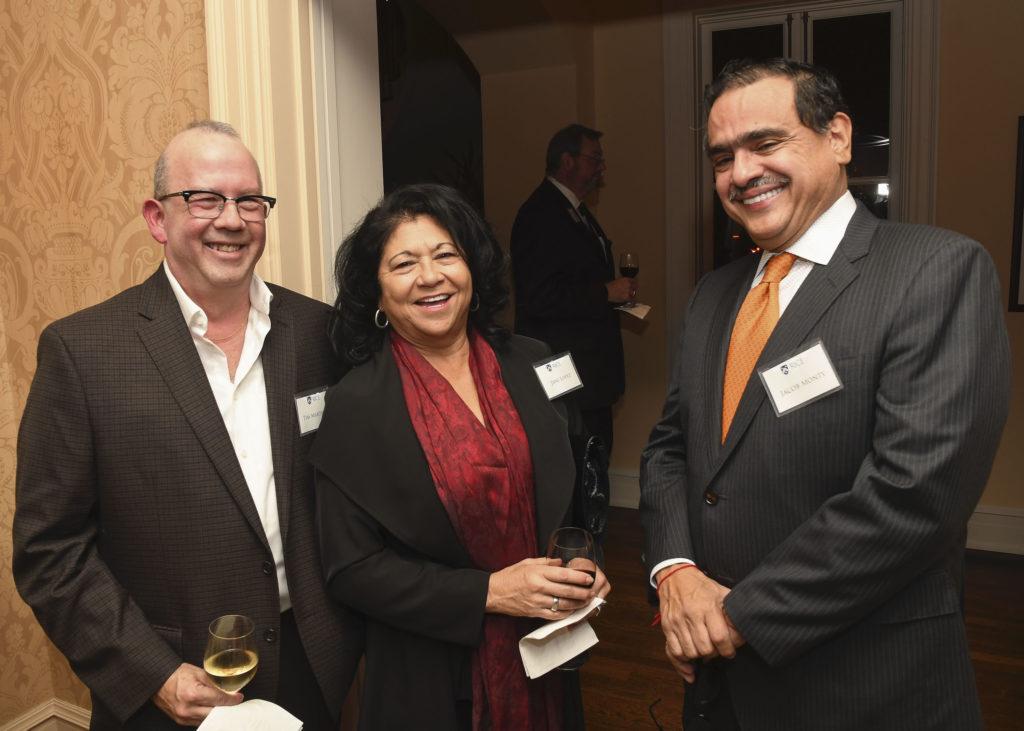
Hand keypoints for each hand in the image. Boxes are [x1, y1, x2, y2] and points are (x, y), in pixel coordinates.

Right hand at [152, 663, 243, 725]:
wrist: (158, 681)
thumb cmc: (177, 675)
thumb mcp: (198, 673)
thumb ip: (214, 682)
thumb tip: (229, 689)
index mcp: (193, 694)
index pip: (220, 700)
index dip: (232, 699)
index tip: (239, 697)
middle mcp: (188, 709)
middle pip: (216, 713)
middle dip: (227, 709)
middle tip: (234, 703)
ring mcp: (184, 717)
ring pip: (208, 720)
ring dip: (218, 714)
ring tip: (225, 707)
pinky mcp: (181, 721)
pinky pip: (199, 722)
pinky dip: (207, 717)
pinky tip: (213, 710)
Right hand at [486, 557, 607, 618]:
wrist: (493, 593)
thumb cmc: (510, 576)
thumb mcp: (527, 563)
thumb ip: (546, 562)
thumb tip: (562, 562)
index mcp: (537, 573)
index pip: (564, 575)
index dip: (579, 577)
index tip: (589, 578)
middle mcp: (539, 588)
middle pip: (567, 591)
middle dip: (582, 592)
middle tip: (592, 592)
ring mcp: (537, 602)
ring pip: (563, 605)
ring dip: (577, 604)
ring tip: (586, 602)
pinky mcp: (535, 613)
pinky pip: (554, 615)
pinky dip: (565, 614)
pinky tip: (572, 610)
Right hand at [605, 277, 636, 303]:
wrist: (606, 292)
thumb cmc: (610, 286)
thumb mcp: (617, 280)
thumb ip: (623, 282)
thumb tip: (625, 284)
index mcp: (626, 280)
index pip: (634, 280)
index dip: (635, 283)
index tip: (635, 284)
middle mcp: (628, 285)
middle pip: (635, 287)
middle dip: (634, 289)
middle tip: (633, 290)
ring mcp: (628, 291)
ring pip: (634, 293)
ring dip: (633, 294)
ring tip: (632, 296)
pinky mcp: (627, 297)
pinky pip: (632, 300)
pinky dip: (633, 301)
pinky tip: (633, 302)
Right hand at [655, 567, 744, 677]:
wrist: (675, 576)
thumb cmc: (701, 586)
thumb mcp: (721, 593)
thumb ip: (732, 611)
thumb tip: (745, 629)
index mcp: (708, 606)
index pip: (719, 638)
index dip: (727, 650)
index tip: (729, 652)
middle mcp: (691, 614)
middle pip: (704, 648)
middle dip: (713, 654)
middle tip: (716, 651)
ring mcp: (677, 621)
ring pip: (690, 652)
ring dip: (699, 656)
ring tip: (703, 651)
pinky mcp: (667, 626)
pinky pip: (673, 651)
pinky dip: (682, 659)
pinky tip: (689, 657)